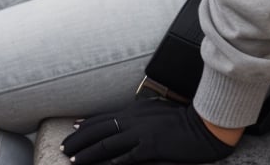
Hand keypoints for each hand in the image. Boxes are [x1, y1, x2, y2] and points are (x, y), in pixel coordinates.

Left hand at [60, 97, 234, 164]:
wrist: (204, 125)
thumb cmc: (184, 120)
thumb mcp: (158, 112)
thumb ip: (141, 117)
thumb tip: (127, 121)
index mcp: (135, 109)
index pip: (104, 117)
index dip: (87, 124)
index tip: (73, 130)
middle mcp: (134, 118)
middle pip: (100, 129)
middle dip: (79, 139)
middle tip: (64, 147)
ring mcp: (141, 133)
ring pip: (107, 143)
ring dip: (88, 153)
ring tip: (74, 159)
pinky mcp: (151, 148)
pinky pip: (126, 158)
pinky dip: (111, 163)